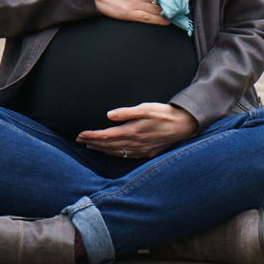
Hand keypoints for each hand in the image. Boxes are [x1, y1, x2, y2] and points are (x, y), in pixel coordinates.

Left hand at [76, 102, 198, 159]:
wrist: (183, 125)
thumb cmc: (164, 114)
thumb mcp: (145, 108)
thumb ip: (126, 112)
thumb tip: (109, 116)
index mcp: (133, 131)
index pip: (107, 136)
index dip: (92, 136)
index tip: (81, 134)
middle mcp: (135, 143)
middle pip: (109, 145)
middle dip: (93, 142)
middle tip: (80, 140)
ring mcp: (141, 150)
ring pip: (116, 152)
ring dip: (102, 149)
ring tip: (90, 146)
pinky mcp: (146, 153)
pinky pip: (126, 156)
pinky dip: (114, 154)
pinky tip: (110, 152)